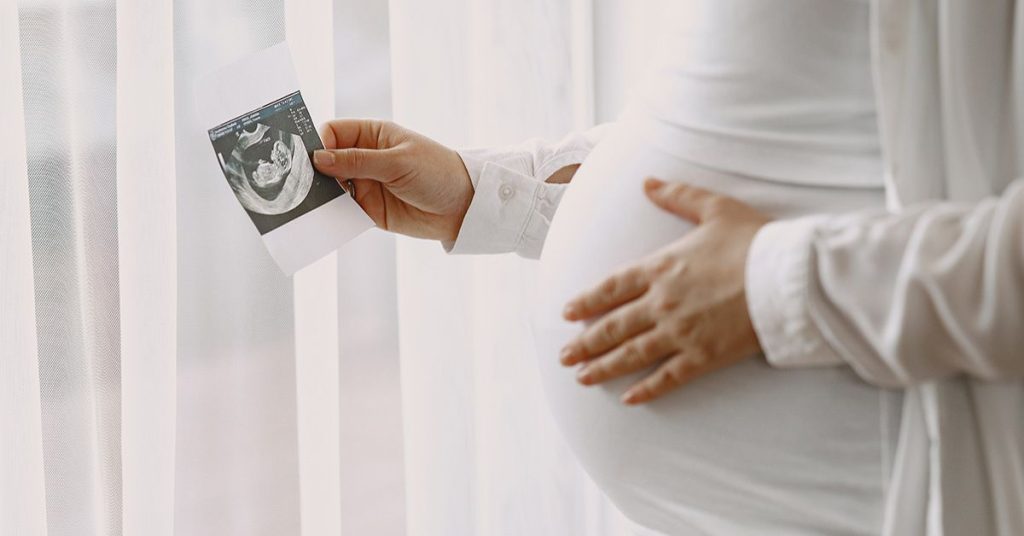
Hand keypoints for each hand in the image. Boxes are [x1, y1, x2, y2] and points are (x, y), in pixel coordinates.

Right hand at [313, 119, 473, 241]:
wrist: (462, 207)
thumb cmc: (437, 172)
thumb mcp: (397, 162)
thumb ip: (358, 161)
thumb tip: (318, 158)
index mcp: (372, 135)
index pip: (333, 133)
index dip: (318, 143)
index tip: (310, 159)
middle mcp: (364, 158)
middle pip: (327, 161)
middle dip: (314, 172)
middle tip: (301, 184)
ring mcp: (365, 184)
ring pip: (331, 187)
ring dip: (320, 195)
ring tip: (309, 204)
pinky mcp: (368, 209)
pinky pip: (343, 211)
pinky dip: (332, 214)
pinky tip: (324, 219)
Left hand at [560, 178, 770, 404]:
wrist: (789, 276)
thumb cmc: (754, 240)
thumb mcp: (714, 208)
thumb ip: (677, 196)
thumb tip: (647, 182)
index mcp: (661, 267)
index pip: (611, 287)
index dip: (586, 301)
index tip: (567, 313)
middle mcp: (663, 302)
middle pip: (613, 326)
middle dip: (585, 342)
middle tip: (564, 355)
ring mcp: (680, 332)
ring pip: (632, 354)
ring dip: (603, 367)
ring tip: (581, 378)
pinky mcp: (703, 356)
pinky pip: (667, 377)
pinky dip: (646, 389)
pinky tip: (629, 399)